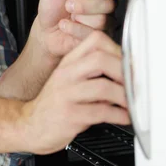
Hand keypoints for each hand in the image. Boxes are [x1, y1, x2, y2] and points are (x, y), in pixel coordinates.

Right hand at [20, 31, 129, 154]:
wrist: (30, 125)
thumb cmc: (55, 104)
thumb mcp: (69, 80)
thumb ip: (92, 73)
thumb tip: (126, 71)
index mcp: (68, 63)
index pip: (94, 40)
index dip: (117, 48)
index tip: (129, 62)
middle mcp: (66, 75)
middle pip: (100, 59)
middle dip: (124, 71)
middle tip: (134, 82)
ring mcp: (66, 94)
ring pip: (103, 86)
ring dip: (124, 96)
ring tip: (132, 102)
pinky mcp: (69, 115)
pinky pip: (101, 112)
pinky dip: (119, 115)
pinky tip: (125, 117)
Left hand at [35, 0, 114, 58]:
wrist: (45, 30)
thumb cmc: (52, 7)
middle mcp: (102, 5)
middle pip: (108, 4)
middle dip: (84, 6)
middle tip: (68, 5)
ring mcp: (102, 22)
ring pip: (101, 20)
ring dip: (77, 19)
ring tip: (68, 17)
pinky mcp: (97, 37)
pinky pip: (93, 34)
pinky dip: (74, 30)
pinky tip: (68, 27)